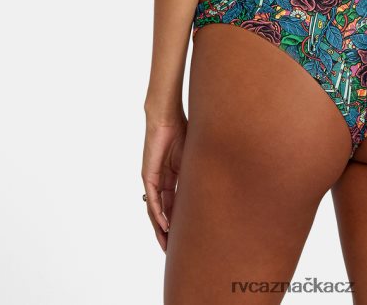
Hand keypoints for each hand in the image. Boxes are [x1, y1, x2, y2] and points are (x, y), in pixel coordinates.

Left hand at [141, 109, 187, 251]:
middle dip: (168, 232)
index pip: (174, 205)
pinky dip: (158, 214)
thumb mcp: (193, 157)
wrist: (167, 117)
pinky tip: (164, 227)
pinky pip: (152, 200)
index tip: (185, 237)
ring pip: (155, 211)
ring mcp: (153, 179)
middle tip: (173, 249)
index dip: (179, 221)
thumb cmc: (181, 129)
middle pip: (163, 212)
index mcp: (172, 177)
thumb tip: (217, 179)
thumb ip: (198, 171)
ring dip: (161, 229)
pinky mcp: (148, 175)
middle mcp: (160, 181)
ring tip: (167, 245)